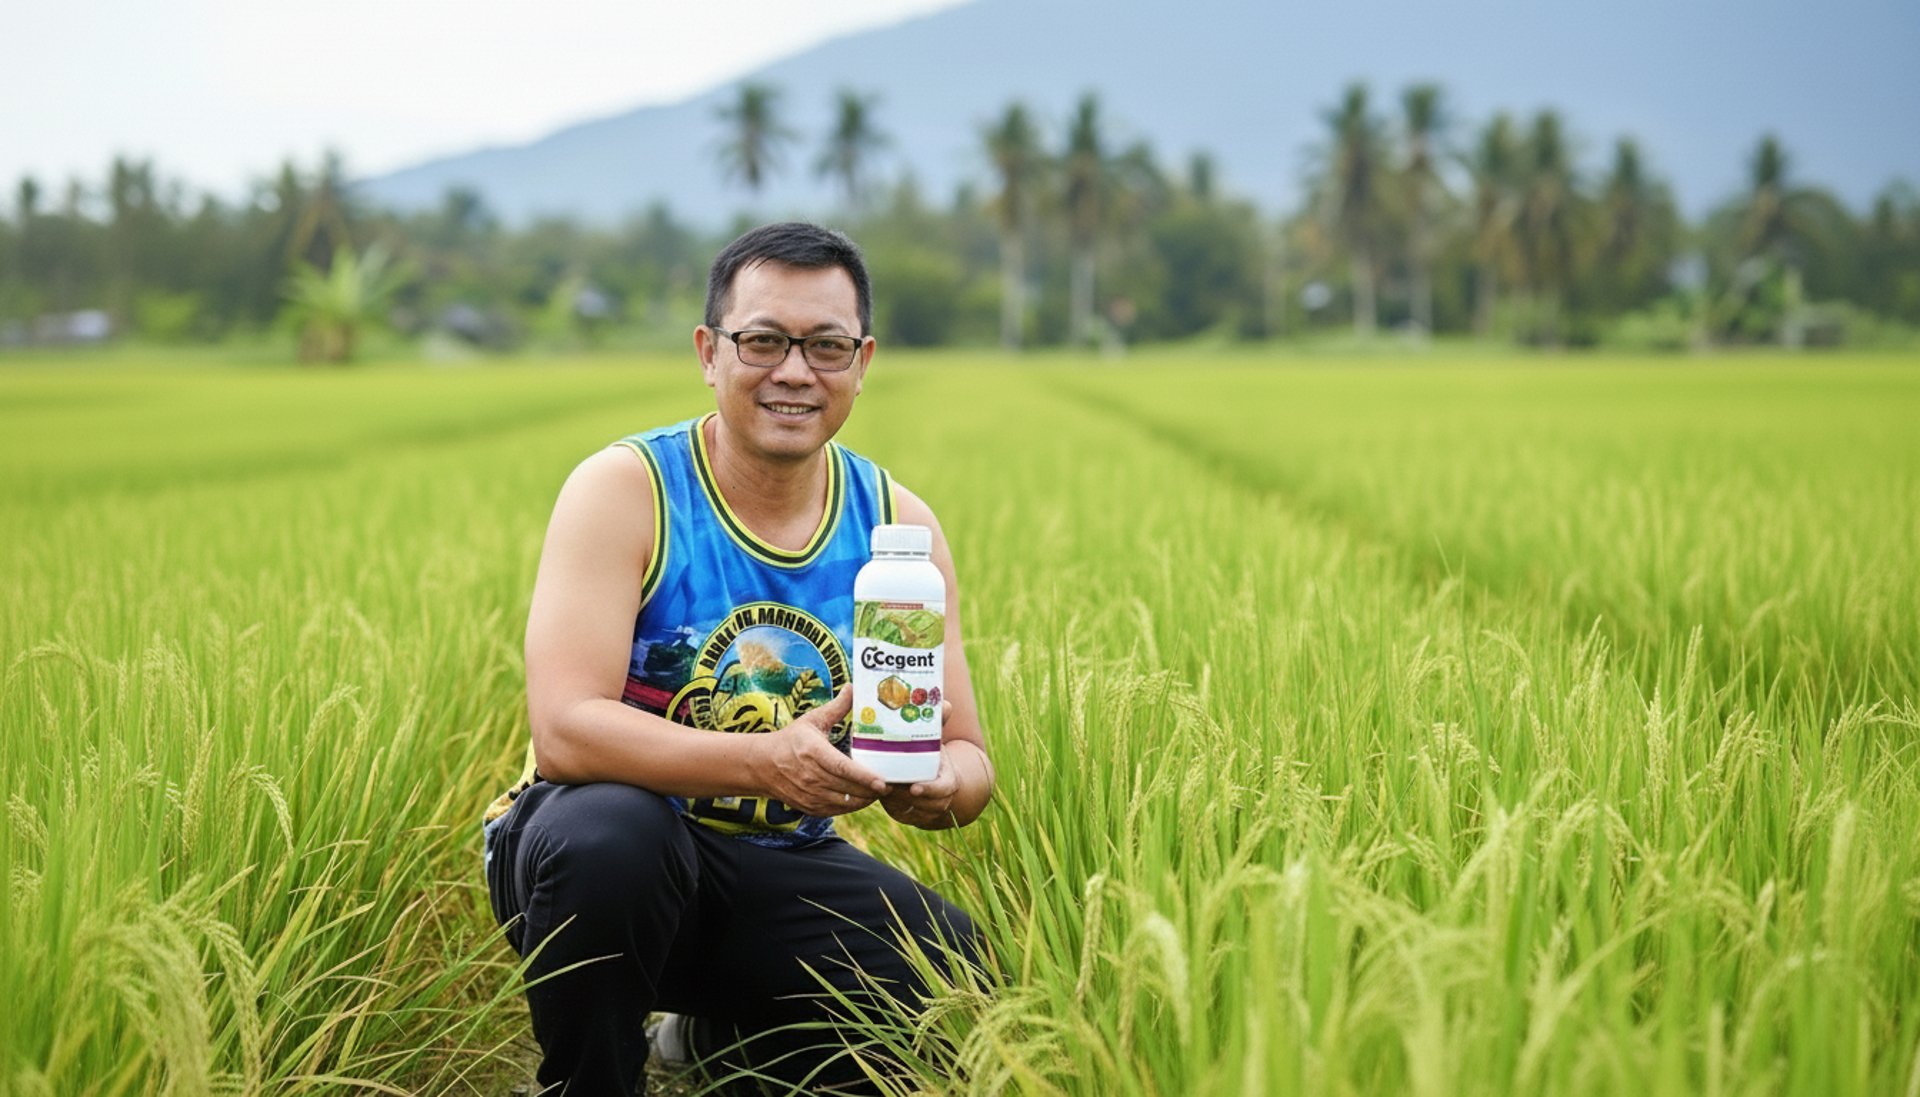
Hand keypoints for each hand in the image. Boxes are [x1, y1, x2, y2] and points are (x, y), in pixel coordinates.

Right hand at [751, 686, 886, 816]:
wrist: (762, 765)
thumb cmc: (791, 740)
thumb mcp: (812, 720)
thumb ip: (836, 707)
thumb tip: (852, 688)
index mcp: (813, 752)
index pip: (843, 768)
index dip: (864, 777)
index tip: (882, 782)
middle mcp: (811, 776)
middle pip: (848, 788)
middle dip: (872, 790)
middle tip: (891, 784)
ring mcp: (810, 794)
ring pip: (845, 803)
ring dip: (865, 799)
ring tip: (878, 790)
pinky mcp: (810, 807)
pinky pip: (837, 811)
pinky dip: (851, 806)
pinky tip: (861, 797)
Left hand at [880, 701, 959, 828]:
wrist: (924, 771)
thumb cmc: (926, 751)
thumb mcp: (932, 738)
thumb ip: (937, 722)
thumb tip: (947, 704)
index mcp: (948, 778)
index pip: (946, 788)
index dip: (931, 790)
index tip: (914, 788)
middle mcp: (941, 797)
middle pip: (930, 805)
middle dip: (908, 798)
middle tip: (889, 787)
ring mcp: (927, 809)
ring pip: (913, 812)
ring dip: (898, 802)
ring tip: (883, 788)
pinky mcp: (912, 815)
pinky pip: (903, 815)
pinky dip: (893, 807)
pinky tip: (882, 794)